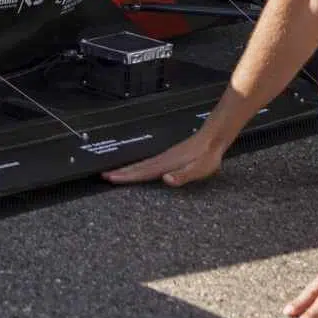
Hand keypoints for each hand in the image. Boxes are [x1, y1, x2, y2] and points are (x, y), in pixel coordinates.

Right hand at [102, 127, 223, 187]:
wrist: (213, 138)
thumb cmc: (207, 156)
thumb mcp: (199, 169)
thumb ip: (182, 175)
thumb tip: (165, 179)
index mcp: (166, 164)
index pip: (142, 172)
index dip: (126, 176)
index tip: (110, 178)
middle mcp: (162, 160)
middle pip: (138, 167)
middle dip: (121, 172)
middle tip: (104, 176)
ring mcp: (165, 157)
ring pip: (141, 164)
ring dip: (127, 168)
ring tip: (116, 172)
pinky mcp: (169, 156)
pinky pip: (148, 162)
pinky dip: (138, 166)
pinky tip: (138, 168)